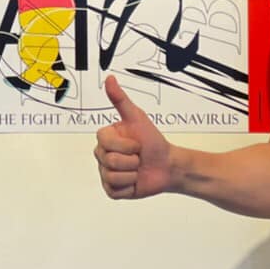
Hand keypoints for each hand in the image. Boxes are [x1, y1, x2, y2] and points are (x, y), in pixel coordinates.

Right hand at [95, 75, 173, 198]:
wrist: (167, 165)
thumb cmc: (152, 140)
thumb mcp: (137, 118)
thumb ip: (120, 99)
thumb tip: (109, 78)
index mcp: (105, 138)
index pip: (104, 143)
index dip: (125, 145)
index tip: (137, 143)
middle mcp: (102, 155)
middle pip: (109, 161)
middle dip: (131, 160)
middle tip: (139, 157)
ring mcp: (105, 173)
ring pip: (112, 177)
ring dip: (132, 174)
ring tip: (138, 169)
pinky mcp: (112, 190)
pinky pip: (115, 190)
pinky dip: (130, 187)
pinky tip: (135, 181)